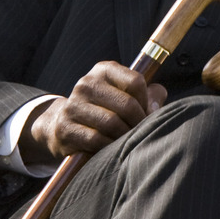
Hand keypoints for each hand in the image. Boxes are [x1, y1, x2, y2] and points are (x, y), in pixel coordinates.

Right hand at [23, 62, 166, 160]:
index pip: (136, 81)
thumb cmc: (106, 110)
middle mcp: (86, 83)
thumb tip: (155, 106)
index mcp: (104, 70)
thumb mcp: (125, 95)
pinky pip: (97, 139)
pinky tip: (111, 148)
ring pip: (112, 123)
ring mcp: (73, 105)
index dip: (146, 101)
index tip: (146, 113)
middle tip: (140, 133)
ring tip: (127, 140)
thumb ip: (149, 95)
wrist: (64, 125)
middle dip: (138, 122)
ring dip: (125, 136)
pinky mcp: (65, 127)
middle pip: (126, 104)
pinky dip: (109, 146)